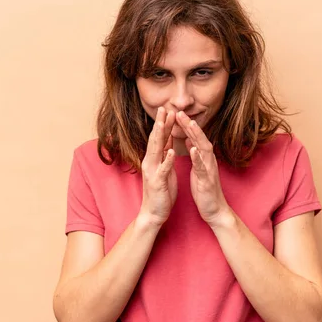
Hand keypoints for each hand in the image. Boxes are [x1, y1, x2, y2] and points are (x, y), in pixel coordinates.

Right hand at [139, 107, 177, 226]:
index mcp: (154, 159)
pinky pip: (163, 169)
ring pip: (156, 150)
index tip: (167, 110)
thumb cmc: (161, 191)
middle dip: (160, 124)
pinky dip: (167, 159)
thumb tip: (166, 141)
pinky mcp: (158, 182)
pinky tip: (171, 151)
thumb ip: (164, 155)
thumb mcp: (164, 169)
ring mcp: (153, 172)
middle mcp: (150, 162)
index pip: (159, 138)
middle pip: (155, 140)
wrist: (154, 212)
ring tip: (163, 123)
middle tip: (163, 108)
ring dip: (160, 136)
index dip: (163, 124)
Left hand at [176, 111, 229, 225]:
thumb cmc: (204, 189)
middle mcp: (208, 160)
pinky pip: (203, 167)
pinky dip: (198, 158)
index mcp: (203, 158)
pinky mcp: (207, 180)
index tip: (176, 114)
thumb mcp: (198, 169)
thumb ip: (196, 155)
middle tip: (180, 112)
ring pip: (204, 149)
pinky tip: (193, 150)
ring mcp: (209, 169)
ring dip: (196, 136)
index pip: (194, 138)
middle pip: (199, 138)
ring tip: (189, 124)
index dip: (186, 126)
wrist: (214, 209)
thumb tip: (191, 142)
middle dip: (190, 125)